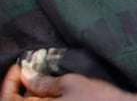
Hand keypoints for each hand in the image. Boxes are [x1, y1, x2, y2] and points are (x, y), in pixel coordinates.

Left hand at [2, 65, 133, 100]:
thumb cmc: (98, 99)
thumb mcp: (70, 83)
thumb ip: (43, 82)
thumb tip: (26, 75)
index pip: (9, 100)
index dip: (10, 82)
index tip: (21, 67)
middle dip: (21, 87)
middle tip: (29, 70)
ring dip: (33, 93)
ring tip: (42, 78)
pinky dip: (45, 98)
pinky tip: (53, 89)